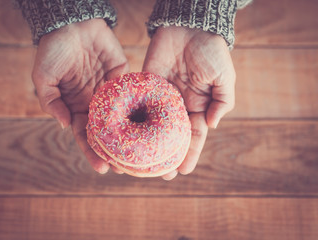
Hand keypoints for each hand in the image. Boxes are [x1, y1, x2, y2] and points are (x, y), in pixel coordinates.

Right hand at [32, 19, 128, 173]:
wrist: (73, 24)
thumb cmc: (54, 50)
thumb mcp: (44, 77)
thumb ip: (51, 102)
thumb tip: (65, 126)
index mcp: (76, 107)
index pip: (85, 135)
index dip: (92, 152)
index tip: (101, 168)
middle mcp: (95, 104)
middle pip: (106, 132)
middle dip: (114, 150)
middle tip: (126, 168)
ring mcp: (111, 93)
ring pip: (123, 118)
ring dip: (130, 136)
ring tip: (140, 154)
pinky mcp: (124, 78)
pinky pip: (133, 96)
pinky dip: (141, 110)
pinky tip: (149, 124)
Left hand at [143, 26, 235, 179]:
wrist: (189, 26)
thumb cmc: (211, 51)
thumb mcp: (224, 77)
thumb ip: (222, 101)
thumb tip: (212, 126)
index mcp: (196, 106)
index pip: (193, 136)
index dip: (189, 154)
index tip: (183, 171)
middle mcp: (177, 105)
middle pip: (170, 135)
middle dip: (166, 155)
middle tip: (159, 174)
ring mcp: (160, 96)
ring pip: (151, 124)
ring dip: (146, 143)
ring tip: (138, 161)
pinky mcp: (146, 85)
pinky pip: (138, 104)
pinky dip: (132, 119)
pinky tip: (125, 134)